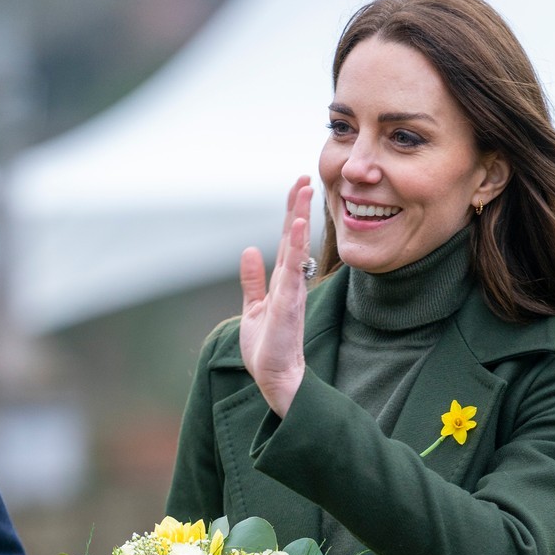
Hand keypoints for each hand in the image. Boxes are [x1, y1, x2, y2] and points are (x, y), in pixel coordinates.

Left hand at [239, 176, 312, 416]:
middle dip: (299, 206)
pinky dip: (297, 247)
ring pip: (297, 248)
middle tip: (306, 177)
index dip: (292, 212)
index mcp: (283, 282)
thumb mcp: (253, 308)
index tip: (298, 186)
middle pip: (296, 237)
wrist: (275, 378)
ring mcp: (292, 292)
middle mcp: (291, 283)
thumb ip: (252, 280)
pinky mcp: (289, 304)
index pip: (289, 240)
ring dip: (300, 219)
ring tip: (304, 191)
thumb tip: (249, 251)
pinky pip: (294, 270)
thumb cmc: (267, 349)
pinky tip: (300, 226)